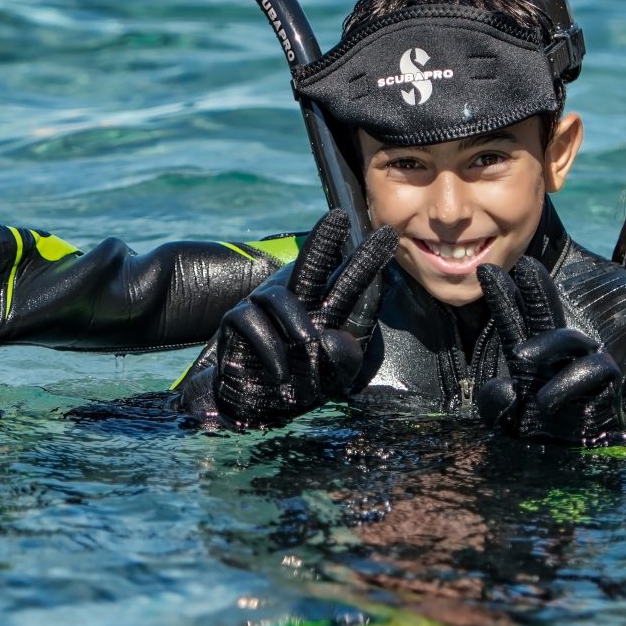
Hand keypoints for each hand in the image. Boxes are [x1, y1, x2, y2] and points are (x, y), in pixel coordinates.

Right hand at [203, 210, 396, 424]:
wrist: (248, 407)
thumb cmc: (295, 389)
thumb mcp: (331, 382)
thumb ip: (343, 362)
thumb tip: (335, 337)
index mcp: (327, 313)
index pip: (349, 284)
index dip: (366, 261)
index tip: (386, 237)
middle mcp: (298, 304)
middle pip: (312, 266)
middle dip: (324, 240)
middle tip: (337, 218)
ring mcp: (265, 309)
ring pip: (281, 297)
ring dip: (297, 325)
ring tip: (308, 349)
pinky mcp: (238, 321)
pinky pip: (253, 321)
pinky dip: (271, 349)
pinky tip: (281, 373)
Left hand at [473, 262, 622, 442]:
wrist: (586, 458)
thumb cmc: (548, 437)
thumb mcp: (509, 424)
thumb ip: (495, 407)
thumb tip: (503, 387)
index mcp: (533, 362)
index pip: (518, 323)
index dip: (505, 298)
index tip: (487, 271)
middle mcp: (559, 358)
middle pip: (546, 316)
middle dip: (535, 290)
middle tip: (525, 265)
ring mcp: (584, 366)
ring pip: (569, 339)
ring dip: (545, 343)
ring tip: (522, 356)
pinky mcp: (607, 383)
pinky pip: (592, 369)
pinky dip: (568, 382)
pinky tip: (545, 400)